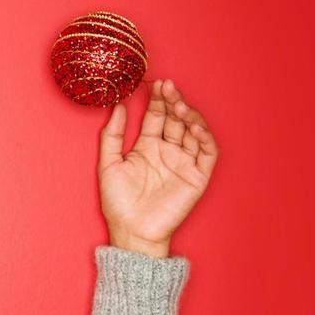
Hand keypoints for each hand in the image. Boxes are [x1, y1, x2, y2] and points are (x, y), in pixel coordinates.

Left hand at [98, 78, 217, 257]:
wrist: (131, 232)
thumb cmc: (118, 203)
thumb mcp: (107, 163)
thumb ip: (112, 134)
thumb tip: (117, 105)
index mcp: (148, 146)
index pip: (156, 115)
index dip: (156, 99)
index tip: (153, 83)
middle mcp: (168, 151)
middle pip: (176, 118)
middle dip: (173, 101)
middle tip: (167, 87)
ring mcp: (184, 162)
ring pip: (194, 130)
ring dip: (189, 114)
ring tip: (178, 104)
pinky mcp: (197, 176)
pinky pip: (207, 152)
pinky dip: (204, 136)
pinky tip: (192, 125)